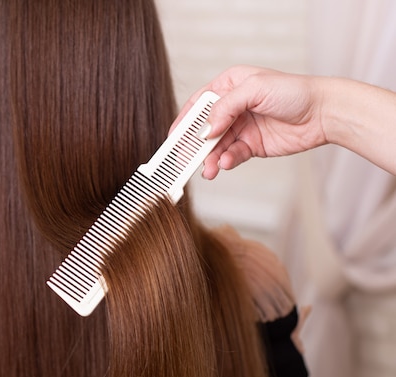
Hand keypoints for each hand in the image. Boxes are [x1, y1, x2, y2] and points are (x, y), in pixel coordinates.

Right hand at [173, 66, 328, 178]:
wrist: (324, 113)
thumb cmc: (293, 92)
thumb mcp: (255, 89)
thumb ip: (226, 107)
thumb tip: (205, 129)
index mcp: (228, 86)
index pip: (198, 105)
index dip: (184, 122)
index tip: (172, 139)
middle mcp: (232, 107)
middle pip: (204, 129)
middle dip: (194, 146)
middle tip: (184, 161)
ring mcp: (241, 128)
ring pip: (216, 146)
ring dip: (209, 158)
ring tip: (208, 170)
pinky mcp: (251, 146)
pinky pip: (232, 155)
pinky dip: (226, 161)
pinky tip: (226, 164)